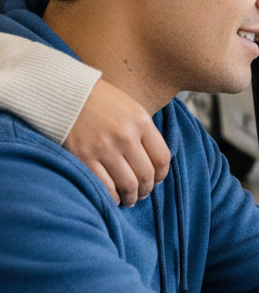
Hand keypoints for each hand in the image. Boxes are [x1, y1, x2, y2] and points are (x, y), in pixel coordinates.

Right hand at [63, 78, 170, 206]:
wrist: (63, 93)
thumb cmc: (100, 101)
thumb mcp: (130, 108)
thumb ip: (144, 132)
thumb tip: (155, 162)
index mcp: (141, 121)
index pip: (162, 158)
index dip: (161, 175)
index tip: (156, 180)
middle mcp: (125, 136)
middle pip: (146, 175)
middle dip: (146, 189)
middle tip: (142, 193)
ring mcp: (104, 148)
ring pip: (127, 185)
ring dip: (131, 198)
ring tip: (129, 199)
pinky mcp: (83, 157)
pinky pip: (104, 186)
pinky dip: (111, 197)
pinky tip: (112, 197)